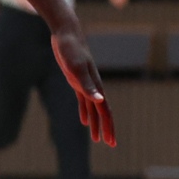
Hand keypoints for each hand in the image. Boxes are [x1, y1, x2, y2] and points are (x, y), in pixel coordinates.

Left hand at [51, 26, 116, 145]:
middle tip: (110, 144)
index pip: (105, 111)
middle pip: (102, 112)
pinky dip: (85, 112)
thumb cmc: (71, 49)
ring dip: (96, 124)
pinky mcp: (76, 80)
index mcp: (96, 86)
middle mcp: (93, 86)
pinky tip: (84, 122)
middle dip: (106, 129)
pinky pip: (84, 101)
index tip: (111, 142)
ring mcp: (85, 83)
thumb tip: (99, 101)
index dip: (109, 127)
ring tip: (96, 139)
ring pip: (93, 109)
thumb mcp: (76, 68)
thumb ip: (87, 85)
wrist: (66, 34)